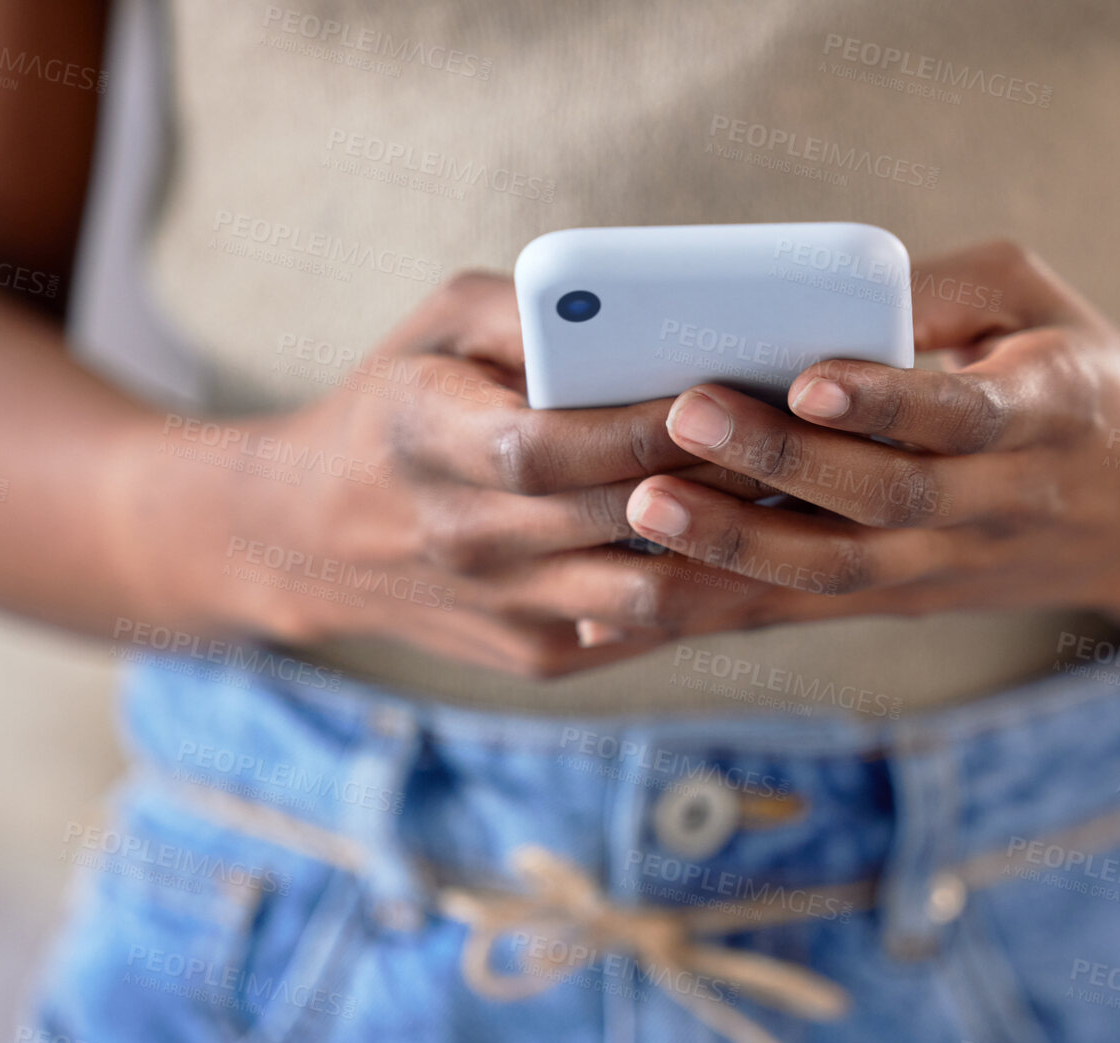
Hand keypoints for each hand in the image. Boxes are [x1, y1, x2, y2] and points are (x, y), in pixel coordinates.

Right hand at [136, 272, 781, 677]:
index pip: (549, 446)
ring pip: (649, 593)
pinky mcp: (536, 656)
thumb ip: (528, 310)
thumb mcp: (436, 328)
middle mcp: (464, 537)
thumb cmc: (394, 407)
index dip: (642, 428)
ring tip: (795, 497)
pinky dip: (702, 586)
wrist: (315, 540)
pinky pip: (641, 625)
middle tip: (804, 437)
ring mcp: (503, 609)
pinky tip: (751, 544)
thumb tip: (640, 308)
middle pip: (620, 518)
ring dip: (732, 550)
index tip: (723, 390)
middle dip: (720, 478)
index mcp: (428, 438)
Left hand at [619, 241, 1119, 624]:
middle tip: (684, 414)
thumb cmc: (1075, 380)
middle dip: (782, 463)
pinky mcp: (902, 600)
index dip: (888, 402)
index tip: (810, 375)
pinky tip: (637, 603)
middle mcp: (1000, 502)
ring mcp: (948, 566)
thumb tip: (817, 285)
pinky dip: (721, 612)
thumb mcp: (1037, 302)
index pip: (965, 413)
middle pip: (886, 499)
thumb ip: (938, 288)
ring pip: (838, 573)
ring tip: (646, 511)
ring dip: (737, 549)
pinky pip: (805, 613)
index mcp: (1050, 412)